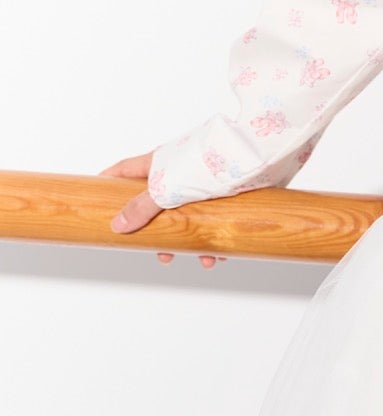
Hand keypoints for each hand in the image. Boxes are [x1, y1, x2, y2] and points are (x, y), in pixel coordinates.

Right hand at [101, 153, 225, 268]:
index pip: (123, 170)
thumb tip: (118, 225)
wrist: (254, 156)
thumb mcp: (166, 188)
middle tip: (154, 248)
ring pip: (189, 215)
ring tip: (194, 259)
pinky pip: (216, 221)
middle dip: (155, 227)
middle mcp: (178, 170)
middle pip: (157, 201)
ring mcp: (202, 181)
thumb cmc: (206, 162)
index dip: (107, 181)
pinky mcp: (226, 193)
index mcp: (157, 162)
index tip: (95, 194)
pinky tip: (219, 255)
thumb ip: (142, 207)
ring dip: (191, 240)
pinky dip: (215, 239)